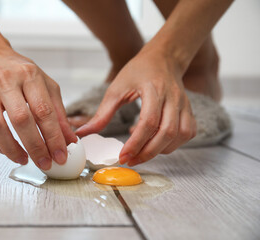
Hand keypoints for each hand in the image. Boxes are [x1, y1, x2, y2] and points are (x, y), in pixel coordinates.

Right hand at [0, 45, 76, 169]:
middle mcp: (7, 82)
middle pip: (21, 120)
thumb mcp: (45, 84)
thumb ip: (58, 112)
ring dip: (12, 149)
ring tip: (25, 160)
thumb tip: (69, 139)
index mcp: (29, 75)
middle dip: (36, 146)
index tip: (61, 155)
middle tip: (45, 163)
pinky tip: (10, 151)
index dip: (54, 137)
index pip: (44, 111)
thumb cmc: (19, 70)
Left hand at [76, 46, 195, 164]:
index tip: (123, 156)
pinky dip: (173, 144)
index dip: (136, 143)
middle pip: (166, 133)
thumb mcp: (116, 89)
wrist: (163, 58)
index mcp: (153, 89)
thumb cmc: (138, 71)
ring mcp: (184, 104)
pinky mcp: (189, 110)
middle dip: (148, 152)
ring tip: (141, 152)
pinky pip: (188, 133)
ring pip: (180, 135)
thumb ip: (102, 114)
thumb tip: (83, 133)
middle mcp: (173, 97)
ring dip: (161, 150)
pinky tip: (157, 142)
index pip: (148, 122)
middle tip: (130, 160)